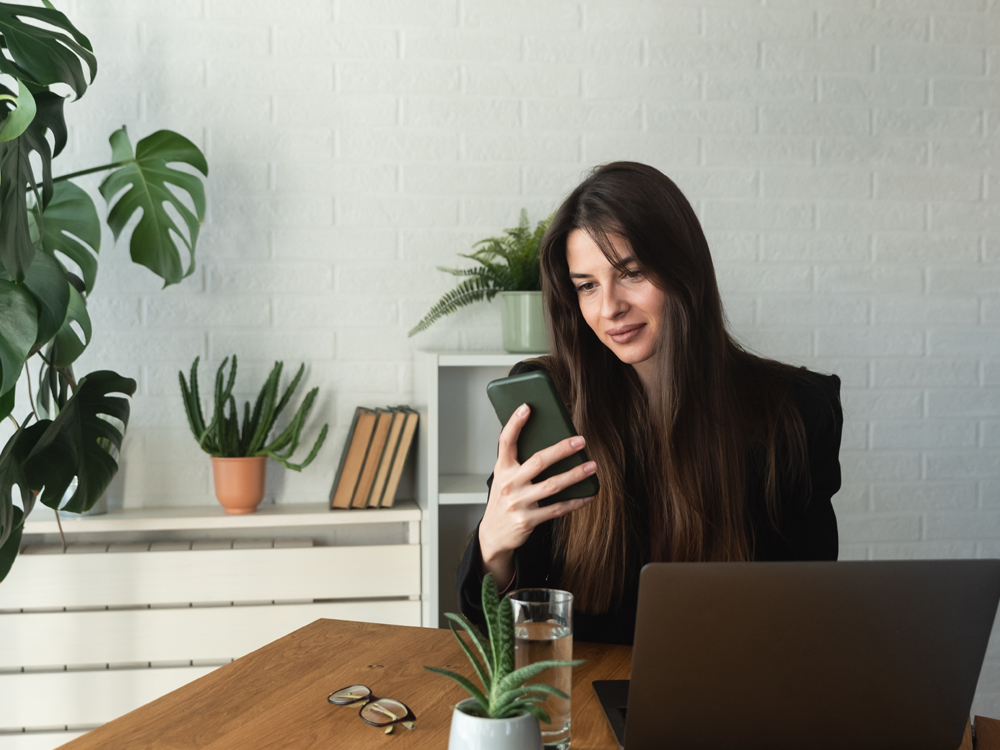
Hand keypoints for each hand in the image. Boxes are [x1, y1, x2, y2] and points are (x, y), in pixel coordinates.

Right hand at [478, 403, 596, 583]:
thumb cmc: (505, 500)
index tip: (527, 406)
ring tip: (592, 466)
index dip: (515, 423)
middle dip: (561, 449)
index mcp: (502, 469)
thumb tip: (554, 445)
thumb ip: (521, 464)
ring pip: (552, 485)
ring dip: (575, 475)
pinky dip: (575, 502)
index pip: (506, 441)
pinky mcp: (528, 520)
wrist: (492, 535)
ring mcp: (518, 502)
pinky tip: (588, 496)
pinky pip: (557, 509)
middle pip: (538, 461)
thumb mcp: (505, 479)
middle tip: (580, 440)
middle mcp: (508, 484)